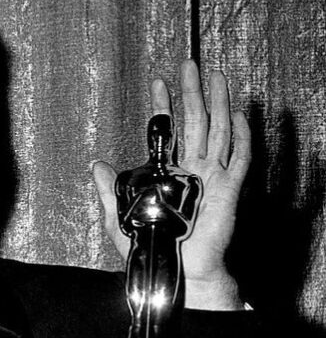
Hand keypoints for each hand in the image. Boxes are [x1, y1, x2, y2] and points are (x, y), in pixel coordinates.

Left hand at [93, 60, 250, 308]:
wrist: (178, 272)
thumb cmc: (153, 248)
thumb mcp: (120, 218)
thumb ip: (109, 191)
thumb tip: (96, 164)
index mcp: (168, 174)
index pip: (167, 132)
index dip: (163, 107)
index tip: (158, 83)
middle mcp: (192, 170)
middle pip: (195, 122)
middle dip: (192, 93)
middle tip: (188, 65)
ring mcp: (212, 178)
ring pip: (218, 131)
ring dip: (217, 102)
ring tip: (215, 76)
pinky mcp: (228, 190)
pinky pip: (239, 158)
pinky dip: (240, 135)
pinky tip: (236, 114)